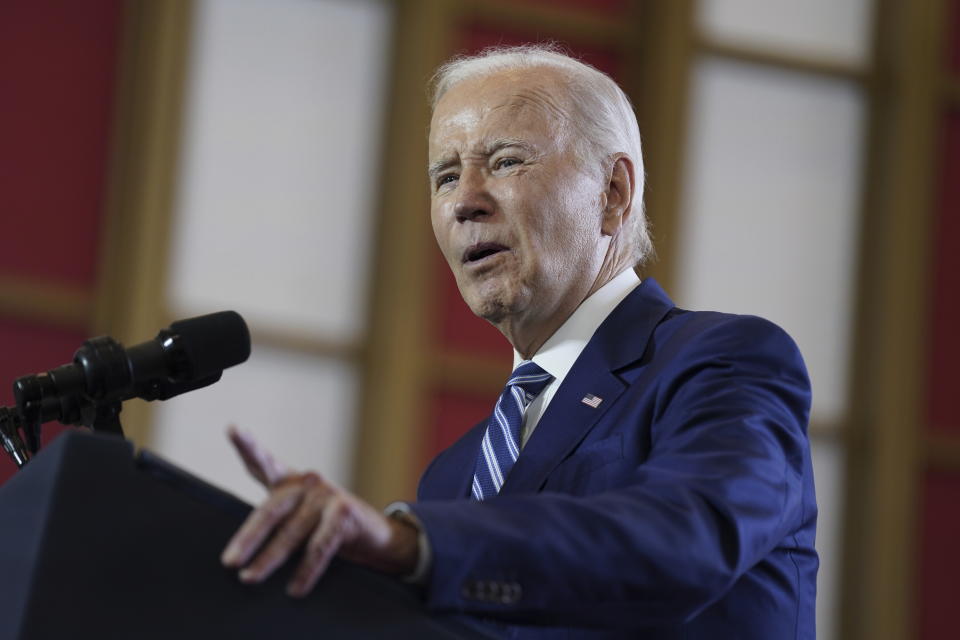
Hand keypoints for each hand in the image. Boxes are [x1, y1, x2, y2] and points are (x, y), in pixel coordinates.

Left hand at [220, 427, 419, 596]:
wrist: (378, 539)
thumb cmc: (328, 530)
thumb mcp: (299, 523)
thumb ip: (275, 526)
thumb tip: (237, 557)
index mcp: (291, 482)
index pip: (264, 464)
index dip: (248, 446)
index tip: (233, 429)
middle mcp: (307, 483)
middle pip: (271, 510)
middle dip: (248, 537)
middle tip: (229, 562)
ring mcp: (327, 495)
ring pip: (291, 532)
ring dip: (269, 559)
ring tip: (251, 578)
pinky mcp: (345, 512)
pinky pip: (320, 546)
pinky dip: (306, 571)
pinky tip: (296, 589)